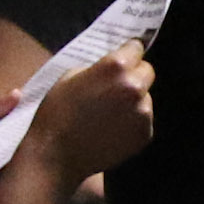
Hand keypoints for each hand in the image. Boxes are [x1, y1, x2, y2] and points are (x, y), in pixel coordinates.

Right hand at [28, 47, 154, 181]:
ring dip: (133, 100)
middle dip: (134, 75)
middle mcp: (135, 88)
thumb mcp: (71, 76)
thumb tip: (115, 65)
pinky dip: (132, 121)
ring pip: (145, 97)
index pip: (136, 48)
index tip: (122, 57)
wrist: (56, 156)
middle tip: (115, 86)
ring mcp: (143, 113)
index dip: (127, 52)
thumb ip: (98, 67)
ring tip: (109, 112)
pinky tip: (112, 128)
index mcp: (116, 67)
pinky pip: (143, 119)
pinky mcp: (145, 134)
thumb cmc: (57, 112)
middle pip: (147, 72)